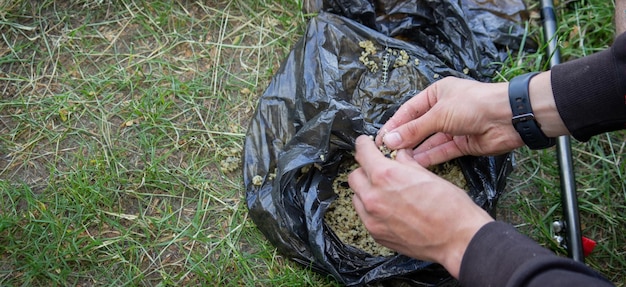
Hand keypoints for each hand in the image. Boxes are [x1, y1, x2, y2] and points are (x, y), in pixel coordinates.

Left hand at [348, 135, 493, 277]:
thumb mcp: (427, 174)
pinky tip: (389, 209)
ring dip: (366, 191)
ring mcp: (372, 218)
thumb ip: (405, 163)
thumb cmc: (450, 208)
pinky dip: (372, 210)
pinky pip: (365, 216)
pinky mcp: (376, 234)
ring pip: (357, 197)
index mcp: (385, 176)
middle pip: (354, 176)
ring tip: (385, 192)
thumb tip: (398, 155)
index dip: (364, 145)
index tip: (365, 144)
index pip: (361, 151)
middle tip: (378, 170)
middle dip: (365, 170)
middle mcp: (373, 197)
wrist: (458, 239)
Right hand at [376, 77, 523, 166]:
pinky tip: (415, 164)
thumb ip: (413, 129)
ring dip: (415, 150)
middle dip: (404, 139)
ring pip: (429, 141)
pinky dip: (430, 157)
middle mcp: (443, 109)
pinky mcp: (462, 143)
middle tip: (387, 153)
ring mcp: (453, 127)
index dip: (394, 125)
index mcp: (436, 93)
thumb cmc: (472, 104)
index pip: (408, 111)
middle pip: (418, 127)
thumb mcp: (438, 114)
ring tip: (398, 161)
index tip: (380, 139)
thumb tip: (388, 140)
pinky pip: (442, 151)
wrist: (508, 117)